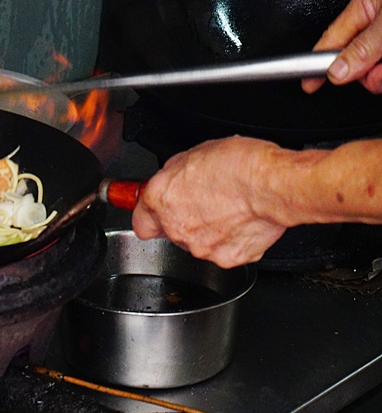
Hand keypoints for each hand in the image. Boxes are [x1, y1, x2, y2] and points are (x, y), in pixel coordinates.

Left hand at [131, 136, 286, 268]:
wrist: (273, 185)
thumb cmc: (240, 165)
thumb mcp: (194, 154)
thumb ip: (175, 173)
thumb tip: (174, 178)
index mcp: (161, 199)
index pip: (140, 221)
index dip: (150, 215)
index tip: (155, 212)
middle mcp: (177, 228)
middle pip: (171, 232)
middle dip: (184, 219)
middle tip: (203, 201)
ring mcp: (202, 247)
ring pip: (197, 243)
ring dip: (207, 230)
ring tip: (227, 209)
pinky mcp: (228, 259)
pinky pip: (224, 251)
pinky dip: (231, 240)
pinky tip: (240, 221)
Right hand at [302, 0, 381, 93]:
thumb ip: (364, 46)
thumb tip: (337, 70)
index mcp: (368, 1)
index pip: (332, 38)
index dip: (318, 63)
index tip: (309, 83)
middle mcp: (379, 18)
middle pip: (355, 57)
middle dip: (364, 71)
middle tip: (378, 74)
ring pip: (373, 67)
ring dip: (381, 74)